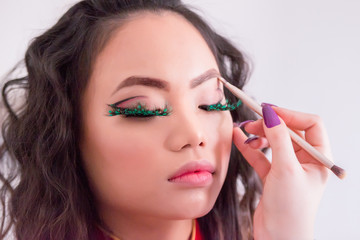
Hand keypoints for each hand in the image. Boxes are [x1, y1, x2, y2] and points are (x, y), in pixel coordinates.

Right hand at [233, 104, 330, 239]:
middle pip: (288, 132)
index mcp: (319, 158)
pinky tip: (238, 139)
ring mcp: (288, 168)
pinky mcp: (272, 176)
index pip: (310, 124)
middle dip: (269, 125)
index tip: (268, 110)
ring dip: (258, 135)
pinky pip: (261, 155)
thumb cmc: (291, 210)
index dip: (289, 115)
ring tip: (243, 132)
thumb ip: (278, 138)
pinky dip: (249, 147)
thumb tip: (270, 113)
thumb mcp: (286, 169)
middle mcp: (305, 161)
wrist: (278, 238)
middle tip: (251, 122)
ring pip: (273, 142)